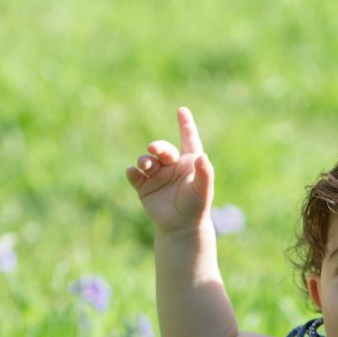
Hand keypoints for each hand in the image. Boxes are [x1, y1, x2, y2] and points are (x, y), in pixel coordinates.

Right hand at [126, 107, 213, 233]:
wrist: (181, 226)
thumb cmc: (196, 206)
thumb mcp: (203, 190)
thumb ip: (205, 173)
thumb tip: (202, 157)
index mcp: (189, 162)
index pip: (188, 139)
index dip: (185, 125)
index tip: (182, 110)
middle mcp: (172, 165)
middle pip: (163, 149)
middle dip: (158, 147)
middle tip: (154, 149)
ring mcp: (156, 175)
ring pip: (146, 160)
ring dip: (144, 159)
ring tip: (145, 164)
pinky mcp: (143, 186)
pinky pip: (134, 176)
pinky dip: (132, 173)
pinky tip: (134, 173)